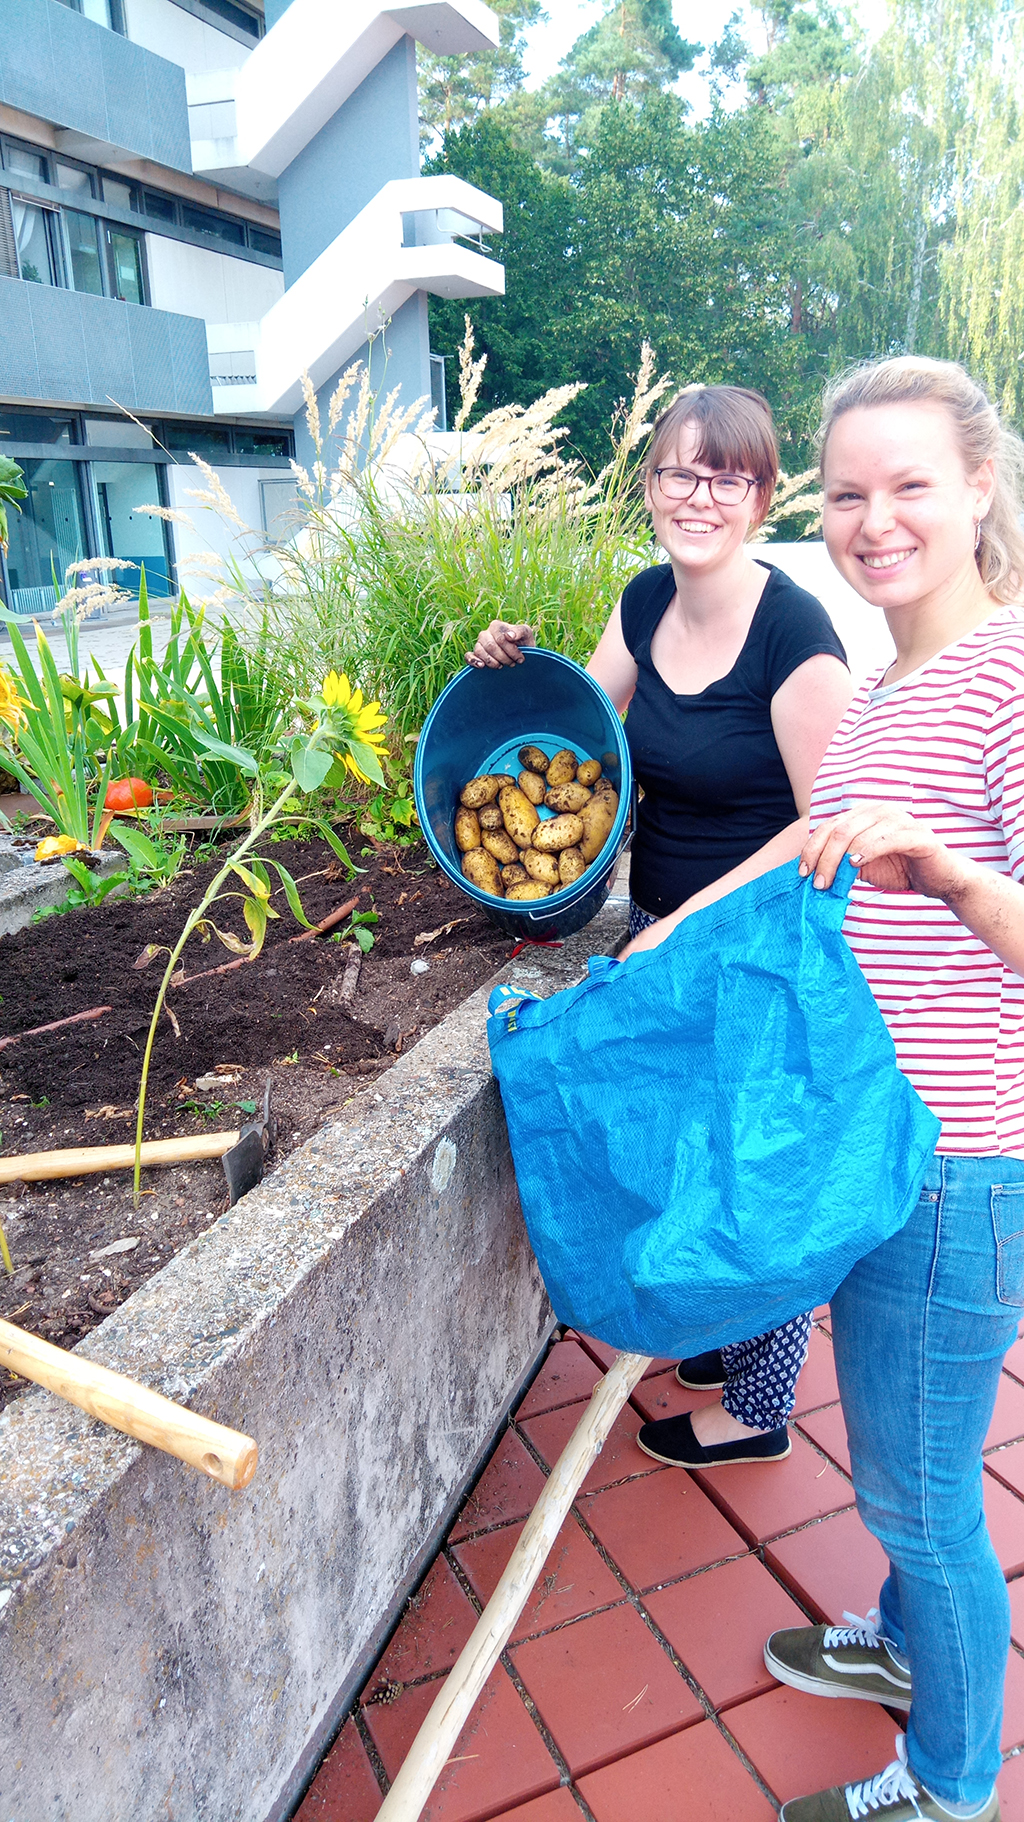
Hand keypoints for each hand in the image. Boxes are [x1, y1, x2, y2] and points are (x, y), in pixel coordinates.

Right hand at [466, 621, 535, 667]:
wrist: (520, 655)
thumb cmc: (523, 643)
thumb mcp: (527, 635)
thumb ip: (520, 631)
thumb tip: (509, 636)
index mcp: (496, 626)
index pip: (501, 639)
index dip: (511, 651)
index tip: (520, 658)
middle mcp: (485, 633)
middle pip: (491, 646)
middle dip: (504, 658)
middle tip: (513, 663)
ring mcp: (478, 644)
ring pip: (480, 651)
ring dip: (493, 662)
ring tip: (502, 666)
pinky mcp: (474, 655)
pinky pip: (468, 656)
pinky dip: (473, 661)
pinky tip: (482, 666)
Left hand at [800, 805, 973, 900]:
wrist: (939, 878)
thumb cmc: (900, 869)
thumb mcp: (863, 866)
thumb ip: (841, 862)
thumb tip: (813, 873)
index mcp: (865, 814)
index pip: (830, 826)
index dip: (812, 848)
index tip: (803, 872)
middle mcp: (880, 811)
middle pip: (839, 831)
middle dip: (823, 859)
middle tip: (817, 883)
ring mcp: (900, 820)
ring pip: (858, 834)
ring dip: (838, 861)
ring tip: (830, 882)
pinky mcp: (917, 835)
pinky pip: (887, 839)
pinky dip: (867, 851)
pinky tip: (855, 865)